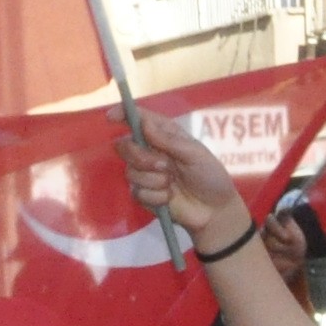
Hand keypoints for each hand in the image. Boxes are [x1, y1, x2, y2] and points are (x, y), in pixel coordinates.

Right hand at [118, 125, 250, 252]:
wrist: (214, 211)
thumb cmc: (209, 176)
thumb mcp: (195, 153)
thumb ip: (169, 139)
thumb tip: (144, 123)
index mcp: (164, 135)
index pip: (139, 120)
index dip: (123, 115)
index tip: (112, 117)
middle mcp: (150, 152)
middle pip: (125, 146)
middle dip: (142, 157)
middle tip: (165, 166)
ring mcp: (145, 174)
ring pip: (130, 172)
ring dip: (154, 180)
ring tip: (173, 184)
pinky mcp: (143, 195)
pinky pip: (137, 192)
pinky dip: (156, 196)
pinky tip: (170, 198)